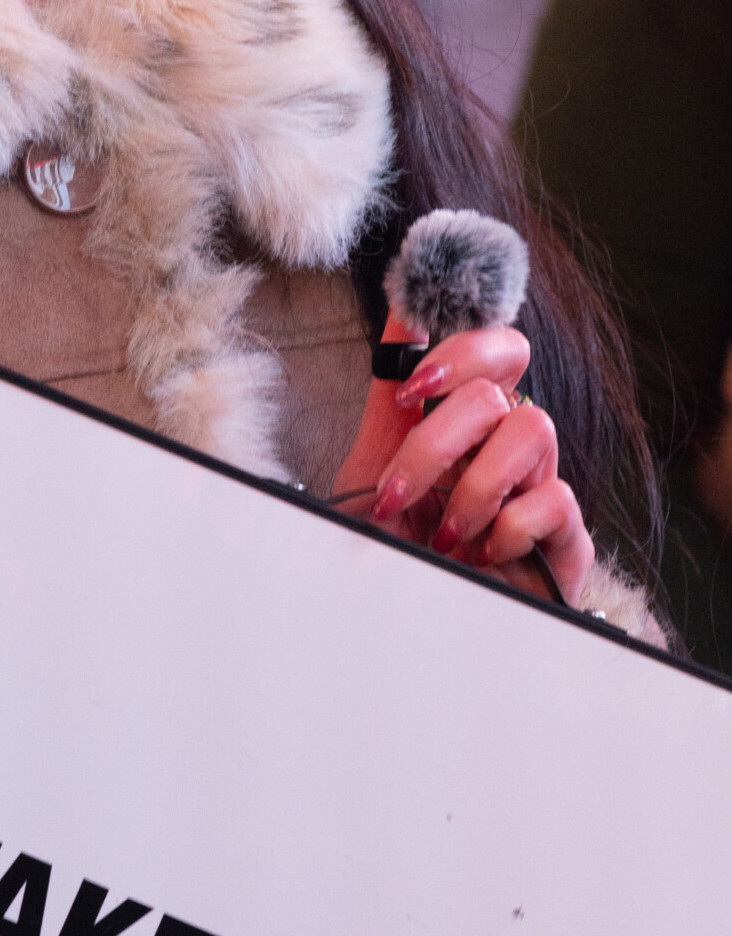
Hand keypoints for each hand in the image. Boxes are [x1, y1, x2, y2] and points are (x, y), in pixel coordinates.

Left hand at [332, 313, 593, 608]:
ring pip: (531, 431)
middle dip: (436, 439)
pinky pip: (556, 500)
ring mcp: (539, 488)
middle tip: (396, 489)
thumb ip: (390, 395)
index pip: (496, 349)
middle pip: (500, 389)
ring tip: (440, 534)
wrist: (399, 632)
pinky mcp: (565, 540)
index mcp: (466, 422)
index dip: (461, 349)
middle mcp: (506, 447)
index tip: (408, 390)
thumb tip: (403, 304)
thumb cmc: (391, 550)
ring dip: (470, 486)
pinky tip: (482, 553)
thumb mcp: (371, 465)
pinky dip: (508, 525)